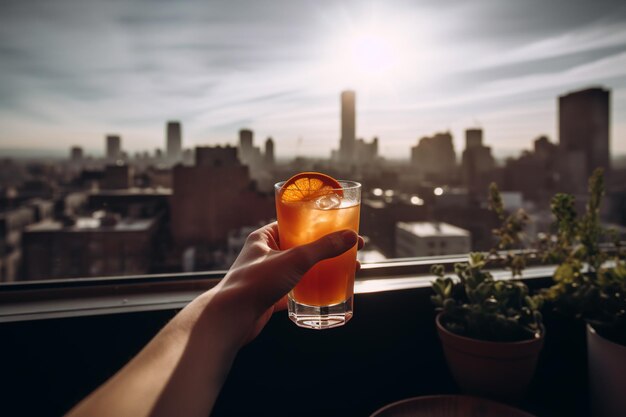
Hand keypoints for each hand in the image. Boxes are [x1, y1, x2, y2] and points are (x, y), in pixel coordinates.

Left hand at [215, 222, 362, 344]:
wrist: (231, 319)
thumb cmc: (255, 283)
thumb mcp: (295, 260)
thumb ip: (323, 248)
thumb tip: (352, 237)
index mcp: (264, 238)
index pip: (293, 222)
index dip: (316, 223)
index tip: (337, 225)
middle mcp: (264, 255)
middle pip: (301, 246)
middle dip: (324, 248)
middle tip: (348, 248)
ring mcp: (268, 277)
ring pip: (300, 269)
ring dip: (321, 269)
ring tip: (344, 269)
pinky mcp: (271, 296)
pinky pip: (296, 289)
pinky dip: (312, 289)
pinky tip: (328, 291)